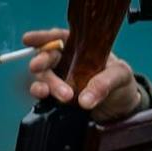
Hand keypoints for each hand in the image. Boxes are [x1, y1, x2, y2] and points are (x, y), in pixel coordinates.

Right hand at [21, 28, 140, 122]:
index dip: (43, 37)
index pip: (58, 38)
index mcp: (79, 48)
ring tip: (61, 95)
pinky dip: (41, 97)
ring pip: (42, 78)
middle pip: (46, 58)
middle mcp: (66, 62)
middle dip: (42, 63)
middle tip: (41, 68)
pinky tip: (45, 99)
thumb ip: (104, 84)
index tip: (29, 40)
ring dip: (44, 84)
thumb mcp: (120, 76)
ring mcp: (61, 81)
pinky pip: (44, 96)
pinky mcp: (58, 99)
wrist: (122, 111)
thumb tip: (85, 99)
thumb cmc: (122, 85)